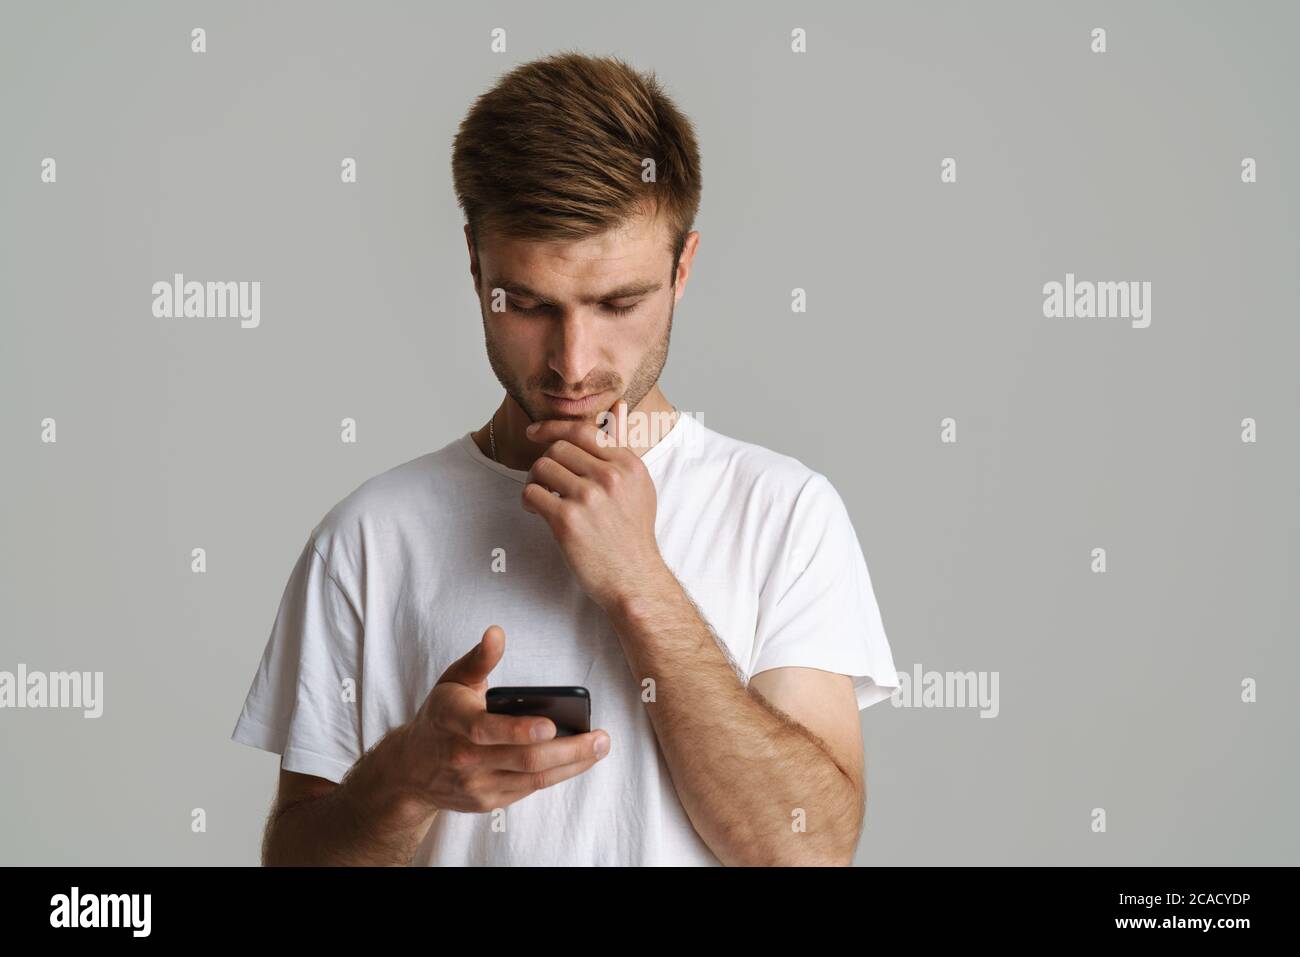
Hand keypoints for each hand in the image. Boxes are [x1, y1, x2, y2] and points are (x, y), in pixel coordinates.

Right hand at [398, 625, 610, 816]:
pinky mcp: (487, 802)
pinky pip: (529, 789)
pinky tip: (577, 761)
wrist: (410, 769)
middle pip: (523, 759)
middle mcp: (464, 758)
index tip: (552, 725)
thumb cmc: (440, 717)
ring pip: (532, 778)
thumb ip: (479, 659)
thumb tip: (497, 633)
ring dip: (572, 765)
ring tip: (599, 748)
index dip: (519, 730)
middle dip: (568, 750)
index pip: (487, 730)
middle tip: (601, 739)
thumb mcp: (452, 681)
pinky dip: (556, 775)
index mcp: (454, 721)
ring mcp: (476, 784)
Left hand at [521, 407, 668, 610]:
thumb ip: (623, 446)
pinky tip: (536, 510)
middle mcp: (610, 477)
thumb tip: (618, 406)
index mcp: (628, 465)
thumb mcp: (638, 486)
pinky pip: (532, 493)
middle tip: (545, 480)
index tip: (534, 433)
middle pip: (558, 447)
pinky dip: (529, 500)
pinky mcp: (567, 520)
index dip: (552, 428)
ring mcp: (589, 498)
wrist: (633, 578)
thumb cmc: (633, 535)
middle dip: (545, 461)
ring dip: (534, 480)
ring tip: (542, 496)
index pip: (582, 431)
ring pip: (542, 467)